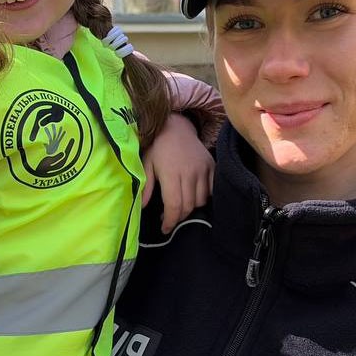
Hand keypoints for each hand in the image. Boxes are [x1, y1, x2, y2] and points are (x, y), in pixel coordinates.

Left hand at [142, 113, 214, 233]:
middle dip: (178, 217)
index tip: (165, 228)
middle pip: (188, 206)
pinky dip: (204, 197)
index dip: (170, 221)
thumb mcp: (146, 164)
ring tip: (181, 205)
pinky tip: (193, 196)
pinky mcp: (212, 166)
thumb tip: (143, 207)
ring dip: (191, 208)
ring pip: (201, 201)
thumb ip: (147, 186)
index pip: (174, 205)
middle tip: (170, 218)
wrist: (176, 126)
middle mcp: (189, 172)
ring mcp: (203, 169)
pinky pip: (211, 190)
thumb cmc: (158, 147)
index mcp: (171, 173)